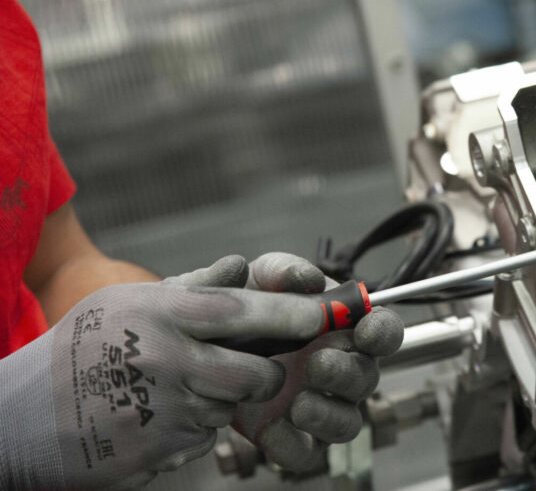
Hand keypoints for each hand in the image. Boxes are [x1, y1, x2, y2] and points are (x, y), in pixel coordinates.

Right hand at [0, 258, 324, 490]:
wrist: (21, 417)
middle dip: (264, 372)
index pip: (244, 311)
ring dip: (220, 401)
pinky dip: (193, 430)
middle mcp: (168, 362)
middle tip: (247, 366)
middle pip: (257, 373)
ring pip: (232, 409)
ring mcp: (164, 412)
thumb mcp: (131, 301)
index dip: (291, 313)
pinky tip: (157, 417)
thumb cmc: (82, 347)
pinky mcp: (159, 453)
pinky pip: (204, 440)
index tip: (322, 314)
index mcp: (162, 315)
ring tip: (176, 388)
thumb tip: (245, 267)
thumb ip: (195, 286)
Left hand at [224, 253, 403, 470]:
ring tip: (298, 404)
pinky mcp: (291, 436)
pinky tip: (270, 429)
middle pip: (368, 378)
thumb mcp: (257, 278)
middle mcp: (340, 369)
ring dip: (329, 414)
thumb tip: (307, 278)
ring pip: (348, 422)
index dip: (383, 332)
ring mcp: (320, 406)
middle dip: (347, 373)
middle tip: (318, 364)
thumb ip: (283, 270)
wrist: (197, 344)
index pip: (383, 330)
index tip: (366, 330)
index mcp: (343, 329)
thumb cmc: (242, 307)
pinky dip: (291, 445)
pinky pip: (305, 452)